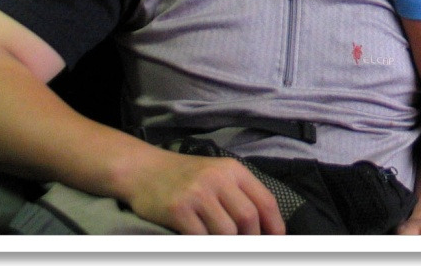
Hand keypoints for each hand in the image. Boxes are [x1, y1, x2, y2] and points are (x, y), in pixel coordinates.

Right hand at [125, 150, 284, 234]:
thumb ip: (239, 196)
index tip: (276, 244)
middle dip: (252, 241)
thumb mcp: (217, 175)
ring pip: (226, 232)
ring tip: (223, 248)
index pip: (265, 201)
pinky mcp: (178, 209)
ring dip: (228, 246)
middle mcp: (218, 179)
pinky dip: (206, 248)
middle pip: (248, 218)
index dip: (275, 227)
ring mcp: (197, 193)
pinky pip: (200, 238)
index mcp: (233, 171)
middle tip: (247, 251)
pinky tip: (203, 247)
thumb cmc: (185, 177)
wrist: (143, 169)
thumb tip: (263, 228)